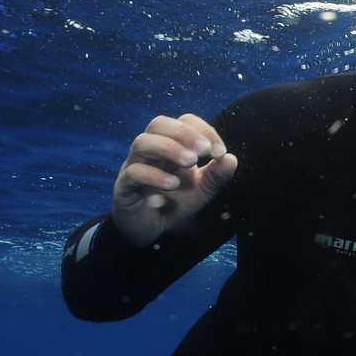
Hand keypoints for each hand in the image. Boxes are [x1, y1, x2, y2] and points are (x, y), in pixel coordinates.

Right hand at [112, 114, 237, 246]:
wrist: (154, 233)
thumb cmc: (176, 206)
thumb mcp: (202, 191)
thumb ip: (217, 176)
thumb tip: (231, 159)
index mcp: (171, 147)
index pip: (183, 122)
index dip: (203, 130)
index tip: (219, 152)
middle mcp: (150, 152)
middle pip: (158, 124)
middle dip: (184, 133)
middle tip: (204, 151)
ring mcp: (134, 167)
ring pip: (142, 142)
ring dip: (169, 148)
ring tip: (190, 163)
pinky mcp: (124, 187)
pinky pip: (133, 173)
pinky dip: (154, 176)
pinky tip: (173, 185)